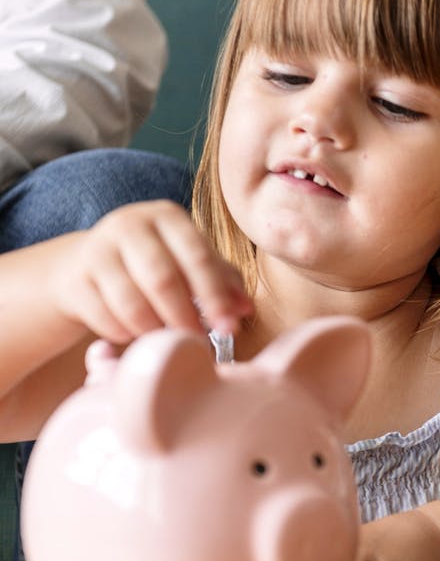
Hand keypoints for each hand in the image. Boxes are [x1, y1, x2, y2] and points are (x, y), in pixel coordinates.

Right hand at [53, 200, 251, 343]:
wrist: (88, 267)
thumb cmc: (155, 265)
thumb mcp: (190, 263)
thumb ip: (223, 281)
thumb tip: (245, 308)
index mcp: (167, 217)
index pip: (198, 256)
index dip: (216, 296)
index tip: (230, 328)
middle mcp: (129, 224)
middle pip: (163, 279)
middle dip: (185, 318)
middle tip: (199, 344)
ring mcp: (97, 249)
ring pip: (131, 302)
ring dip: (155, 330)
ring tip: (169, 342)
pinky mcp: (75, 279)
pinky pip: (104, 317)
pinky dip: (126, 333)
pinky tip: (137, 336)